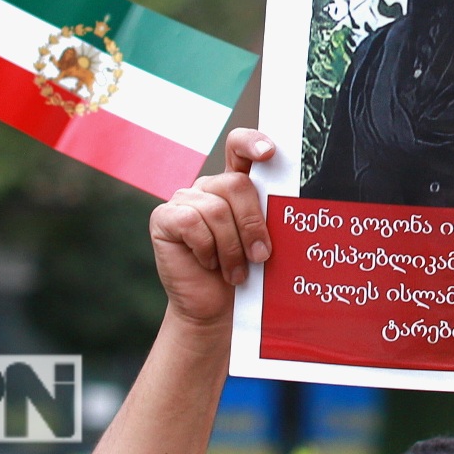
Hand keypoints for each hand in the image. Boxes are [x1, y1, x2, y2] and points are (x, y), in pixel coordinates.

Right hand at [151, 131, 273, 326]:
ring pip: (216, 209)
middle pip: (236, 184)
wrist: (215, 310)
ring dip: (231, 247)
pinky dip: (206, 249)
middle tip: (261, 256)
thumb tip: (288, 204)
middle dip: (252, 223)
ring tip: (236, 272)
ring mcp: (184, 200)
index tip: (270, 153)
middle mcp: (208, 188)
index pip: (240, 147)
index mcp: (235, 185)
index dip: (252, 142)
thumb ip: (268, 217)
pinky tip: (209, 264)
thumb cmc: (245, 275)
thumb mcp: (262, 242)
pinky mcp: (164, 218)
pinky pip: (191, 223)